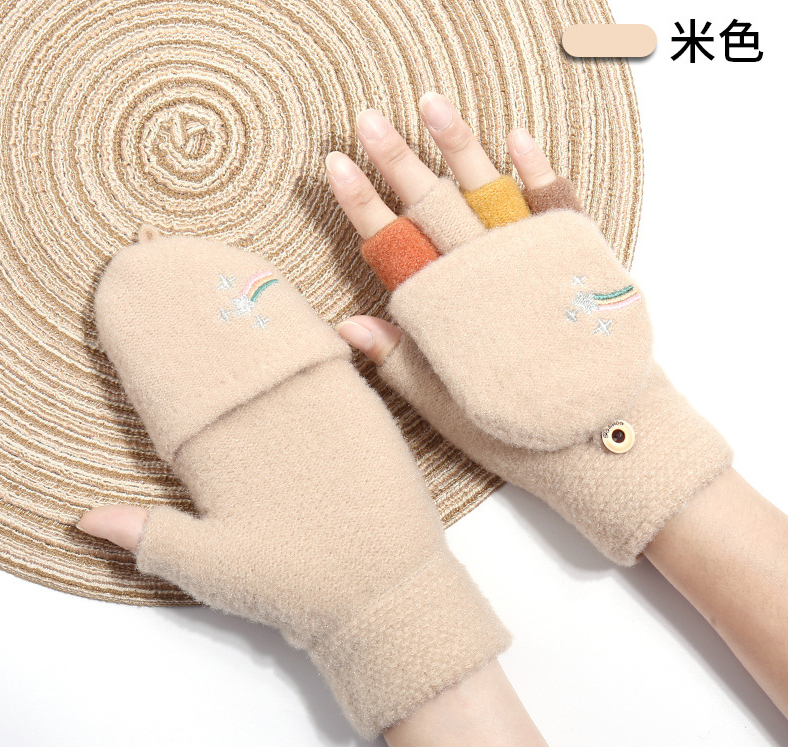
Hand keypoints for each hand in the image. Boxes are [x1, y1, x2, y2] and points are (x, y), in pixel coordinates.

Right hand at [324, 92, 731, 566]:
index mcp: (450, 313)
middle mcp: (489, 276)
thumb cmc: (522, 434)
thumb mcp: (447, 411)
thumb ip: (397, 363)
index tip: (336, 166)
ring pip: (487, 190)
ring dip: (458, 146)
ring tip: (431, 104)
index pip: (393, 247)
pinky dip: (537, 168)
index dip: (362, 205)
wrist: (609, 441)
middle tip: (366, 120)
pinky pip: (555, 202)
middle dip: (396, 161)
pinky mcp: (578, 259)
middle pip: (432, 207)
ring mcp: (534, 261)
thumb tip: (345, 326)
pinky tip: (515, 137)